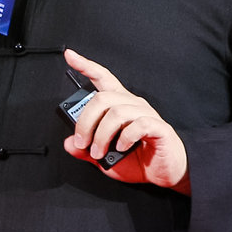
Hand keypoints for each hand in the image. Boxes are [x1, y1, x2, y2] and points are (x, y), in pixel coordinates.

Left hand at [62, 48, 190, 193]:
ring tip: (99, 152)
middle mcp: (132, 104)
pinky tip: (121, 148)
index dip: (86, 66)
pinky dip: (125, 138)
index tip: (70, 56)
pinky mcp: (159, 128)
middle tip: (82, 142)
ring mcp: (147, 114)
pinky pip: (139, 125)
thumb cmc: (136, 161)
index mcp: (119, 105)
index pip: (102, 78)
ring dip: (102, 135)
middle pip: (102, 98)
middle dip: (86, 122)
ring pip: (117, 112)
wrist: (163, 175)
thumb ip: (85, 150)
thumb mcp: (103, 157)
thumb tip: (68, 143)